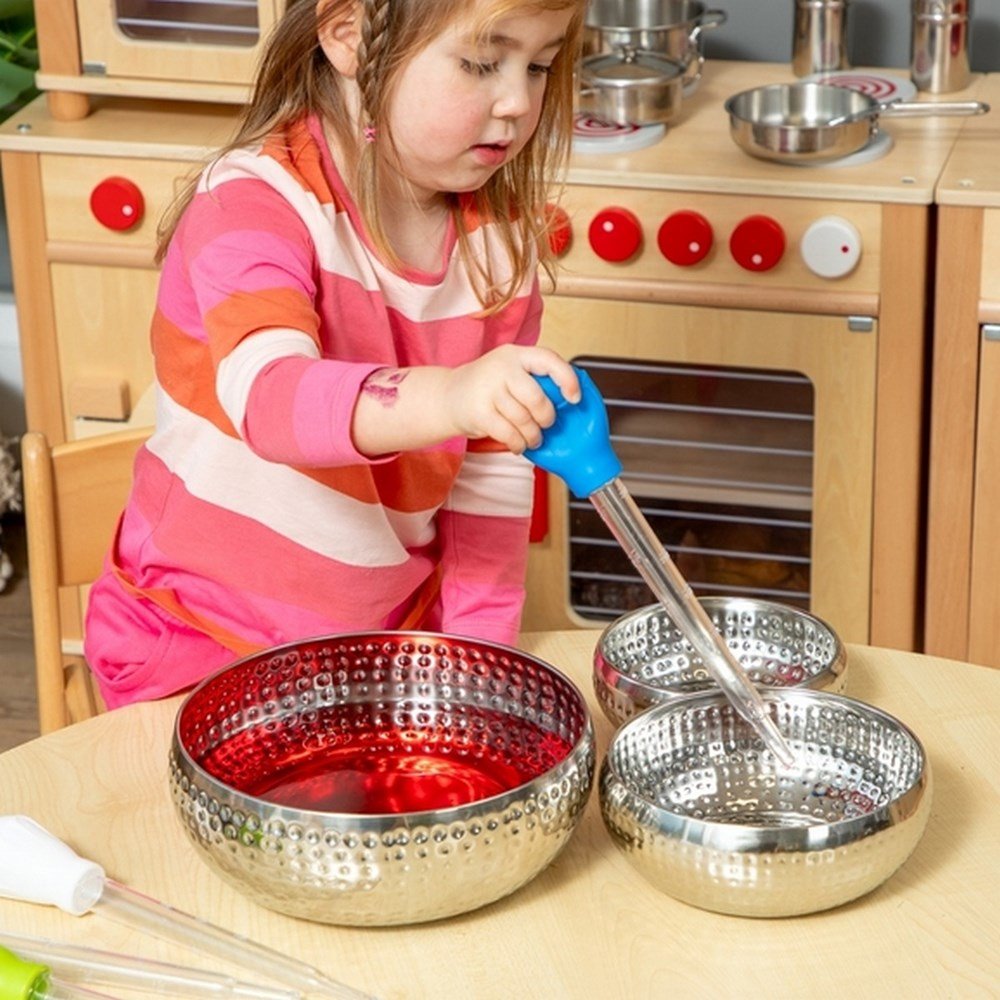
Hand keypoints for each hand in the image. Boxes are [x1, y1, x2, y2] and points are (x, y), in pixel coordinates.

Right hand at [442, 345, 580, 452]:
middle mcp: (501, 368)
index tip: (574, 398)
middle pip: (536, 398)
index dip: (567, 379)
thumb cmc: (488, 387)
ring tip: (532, 438)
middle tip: (546, 424)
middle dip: (546, 417)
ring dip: (533, 435)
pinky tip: (518, 444)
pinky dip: (518, 444)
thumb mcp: (510, 372)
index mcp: (516, 355)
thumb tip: (567, 401)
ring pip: (523, 420)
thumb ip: (534, 379)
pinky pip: (509, 434)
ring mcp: (487, 389)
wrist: (447, 396)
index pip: (548, 360)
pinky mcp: (479, 412)